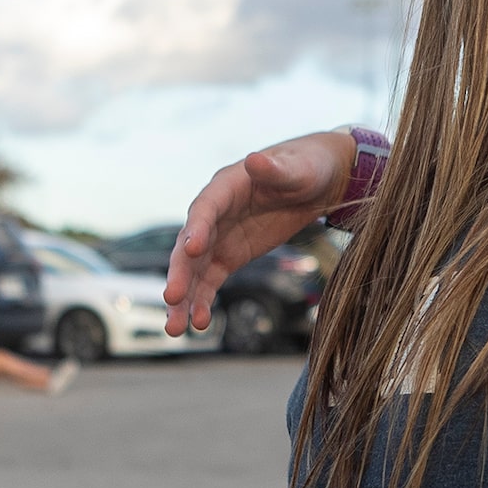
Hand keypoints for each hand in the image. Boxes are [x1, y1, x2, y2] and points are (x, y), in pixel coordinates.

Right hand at [161, 130, 357, 334]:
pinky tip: (199, 324)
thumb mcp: (298, 169)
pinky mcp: (228, 256)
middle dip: (180, 272)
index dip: (197, 228)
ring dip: (183, 298)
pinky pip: (209, 281)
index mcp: (227, 186)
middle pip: (189, 245)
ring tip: (175, 328)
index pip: (205, 208)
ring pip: (193, 270)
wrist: (315, 181)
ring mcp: (218, 237)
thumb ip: (276, 169)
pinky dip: (202, 301)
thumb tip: (255, 159)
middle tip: (171, 298)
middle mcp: (214, 213)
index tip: (191, 250)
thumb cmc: (307, 167)